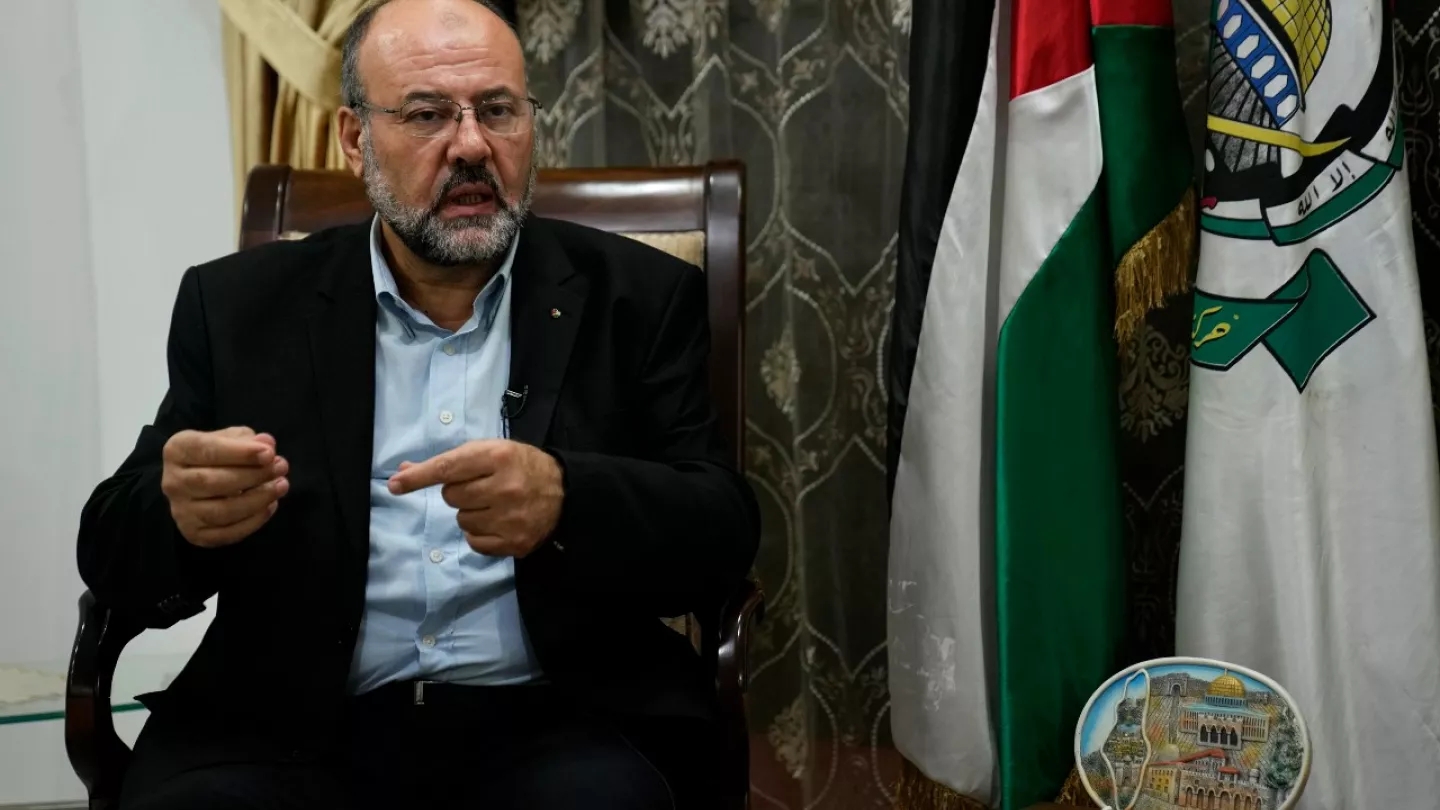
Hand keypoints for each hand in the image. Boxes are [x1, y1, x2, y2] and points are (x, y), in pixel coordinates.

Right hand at [161, 427, 288, 547]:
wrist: (196, 482)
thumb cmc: (218, 455)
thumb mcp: (231, 438)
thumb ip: (248, 440)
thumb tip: (267, 444)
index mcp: (177, 451)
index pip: (206, 450)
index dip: (240, 453)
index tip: (269, 454)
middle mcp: (172, 482)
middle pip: (212, 482)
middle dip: (253, 475)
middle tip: (281, 467)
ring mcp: (181, 512)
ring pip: (221, 511)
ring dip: (257, 500)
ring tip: (281, 486)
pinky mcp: (194, 534)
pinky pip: (226, 534)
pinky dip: (253, 521)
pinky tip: (270, 506)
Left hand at [387, 439, 562, 556]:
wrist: (563, 491)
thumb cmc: (520, 465)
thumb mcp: (489, 452)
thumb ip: (449, 461)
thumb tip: (402, 472)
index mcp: (499, 457)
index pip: (448, 468)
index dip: (418, 477)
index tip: (395, 485)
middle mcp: (506, 488)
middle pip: (451, 496)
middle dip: (459, 492)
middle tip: (482, 487)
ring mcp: (511, 518)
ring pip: (461, 520)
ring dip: (470, 513)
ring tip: (493, 505)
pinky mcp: (514, 543)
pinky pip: (473, 542)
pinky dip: (479, 533)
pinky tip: (497, 522)